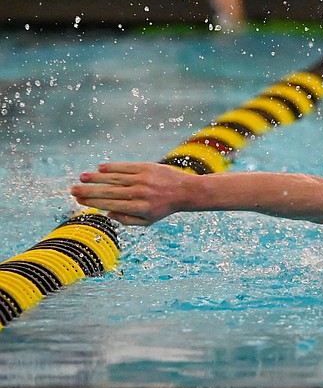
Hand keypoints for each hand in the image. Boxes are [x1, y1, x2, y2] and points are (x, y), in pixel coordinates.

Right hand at [70, 162, 192, 225]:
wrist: (185, 191)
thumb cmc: (162, 208)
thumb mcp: (147, 221)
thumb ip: (126, 219)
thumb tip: (107, 213)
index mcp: (139, 209)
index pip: (110, 204)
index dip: (93, 202)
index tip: (79, 200)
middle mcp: (140, 194)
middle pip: (109, 192)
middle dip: (89, 191)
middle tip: (73, 190)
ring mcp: (144, 179)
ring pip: (115, 178)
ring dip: (96, 177)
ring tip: (82, 177)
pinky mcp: (147, 167)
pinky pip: (126, 167)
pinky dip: (112, 167)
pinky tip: (100, 168)